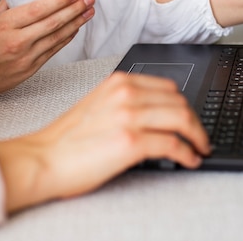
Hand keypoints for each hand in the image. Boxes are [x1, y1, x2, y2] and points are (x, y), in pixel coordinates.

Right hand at [0, 0, 94, 103]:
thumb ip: (10, 4)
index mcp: (5, 25)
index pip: (37, 10)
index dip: (59, 1)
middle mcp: (17, 41)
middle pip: (52, 23)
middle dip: (75, 9)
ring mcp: (26, 57)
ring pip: (58, 37)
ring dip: (77, 23)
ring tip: (89, 11)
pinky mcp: (32, 68)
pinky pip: (54, 50)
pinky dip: (67, 37)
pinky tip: (76, 27)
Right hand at [0, 72, 210, 212]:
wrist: (41, 159)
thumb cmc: (65, 139)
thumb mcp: (98, 105)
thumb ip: (126, 102)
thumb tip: (156, 115)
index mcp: (118, 82)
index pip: (168, 87)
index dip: (185, 105)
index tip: (190, 118)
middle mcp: (126, 94)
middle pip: (179, 102)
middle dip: (195, 121)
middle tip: (200, 137)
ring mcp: (129, 116)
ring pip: (182, 119)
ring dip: (198, 136)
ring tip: (201, 148)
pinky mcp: (130, 142)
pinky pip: (173, 144)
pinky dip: (188, 153)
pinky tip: (190, 160)